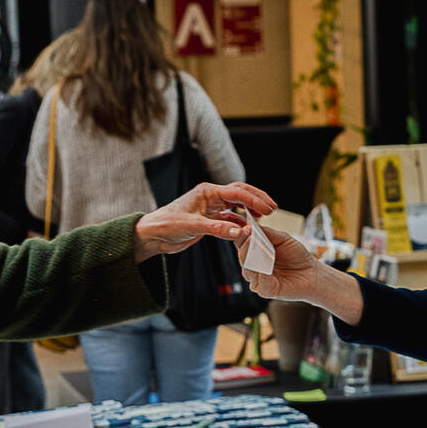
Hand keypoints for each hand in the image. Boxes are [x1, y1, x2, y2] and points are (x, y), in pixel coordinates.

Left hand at [133, 182, 276, 263]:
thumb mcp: (193, 226)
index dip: (254, 199)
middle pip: (240, 193)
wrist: (154, 235)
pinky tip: (249, 228)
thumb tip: (241, 231)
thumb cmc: (167, 225)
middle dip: (257, 199)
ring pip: (237, 205)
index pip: (237, 192)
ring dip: (251, 209)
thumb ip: (218, 229)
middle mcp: (211, 197)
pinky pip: (231, 217)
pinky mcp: (210, 219)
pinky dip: (241, 221)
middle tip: (272, 208)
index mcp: (207, 192)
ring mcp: (211, 207)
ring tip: (264, 217)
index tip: (268, 208)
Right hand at [241, 226, 364, 323]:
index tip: (243, 227)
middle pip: (243, 257)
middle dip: (245, 245)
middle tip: (247, 235)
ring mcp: (258, 280)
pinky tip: (264, 266)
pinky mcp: (266, 291)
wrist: (312, 273)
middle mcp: (252, 268)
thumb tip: (252, 226)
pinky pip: (260, 282)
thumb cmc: (297, 256)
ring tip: (257, 247)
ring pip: (249, 270)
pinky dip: (262, 273)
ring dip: (253, 258)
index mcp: (254, 255)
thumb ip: (267, 233)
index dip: (241, 235)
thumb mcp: (283, 239)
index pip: (242, 244)